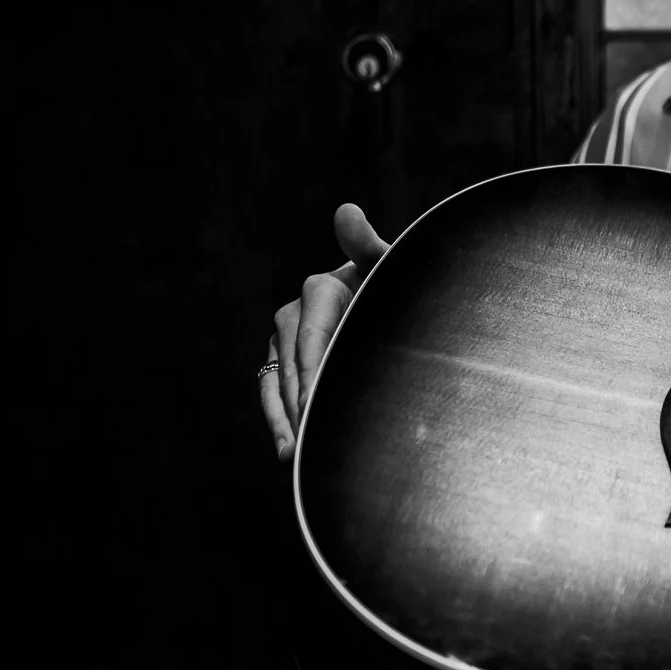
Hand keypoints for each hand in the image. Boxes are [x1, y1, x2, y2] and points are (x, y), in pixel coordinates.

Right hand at [261, 204, 388, 459]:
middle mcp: (293, 314)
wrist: (393, 299)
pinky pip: (273, 394)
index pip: (311, 340)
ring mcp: (284, 341)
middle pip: (293, 368)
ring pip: (277, 386)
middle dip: (301, 405)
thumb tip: (346, 211)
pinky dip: (279, 422)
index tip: (316, 406)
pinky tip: (288, 452)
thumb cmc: (398, 282)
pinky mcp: (281, 363)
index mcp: (318, 290)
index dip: (311, 375)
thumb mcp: (391, 265)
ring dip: (284, 422)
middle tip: (310, 444)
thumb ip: (369, 244)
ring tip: (293, 458)